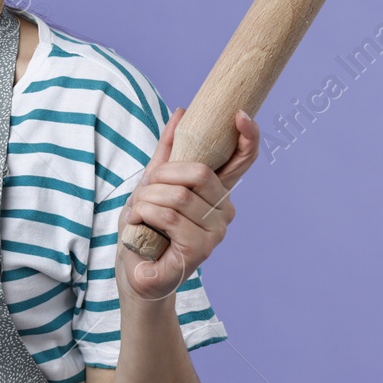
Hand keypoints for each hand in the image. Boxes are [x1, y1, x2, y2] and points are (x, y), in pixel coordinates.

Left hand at [117, 108, 260, 300]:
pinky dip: (144, 216)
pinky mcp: (199, 251)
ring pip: (177, 196)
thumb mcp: (152, 183)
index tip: (239, 114)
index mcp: (218, 192)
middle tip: (144, 192)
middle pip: (198, 172)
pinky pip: (168, 216)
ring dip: (146, 200)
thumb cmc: (145, 228)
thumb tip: (182, 112)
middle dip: (160, 176)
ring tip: (140, 215)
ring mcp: (215, 233)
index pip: (244, 160)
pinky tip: (141, 228)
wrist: (135, 271)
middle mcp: (225, 211)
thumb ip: (168, 151)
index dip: (248, 135)